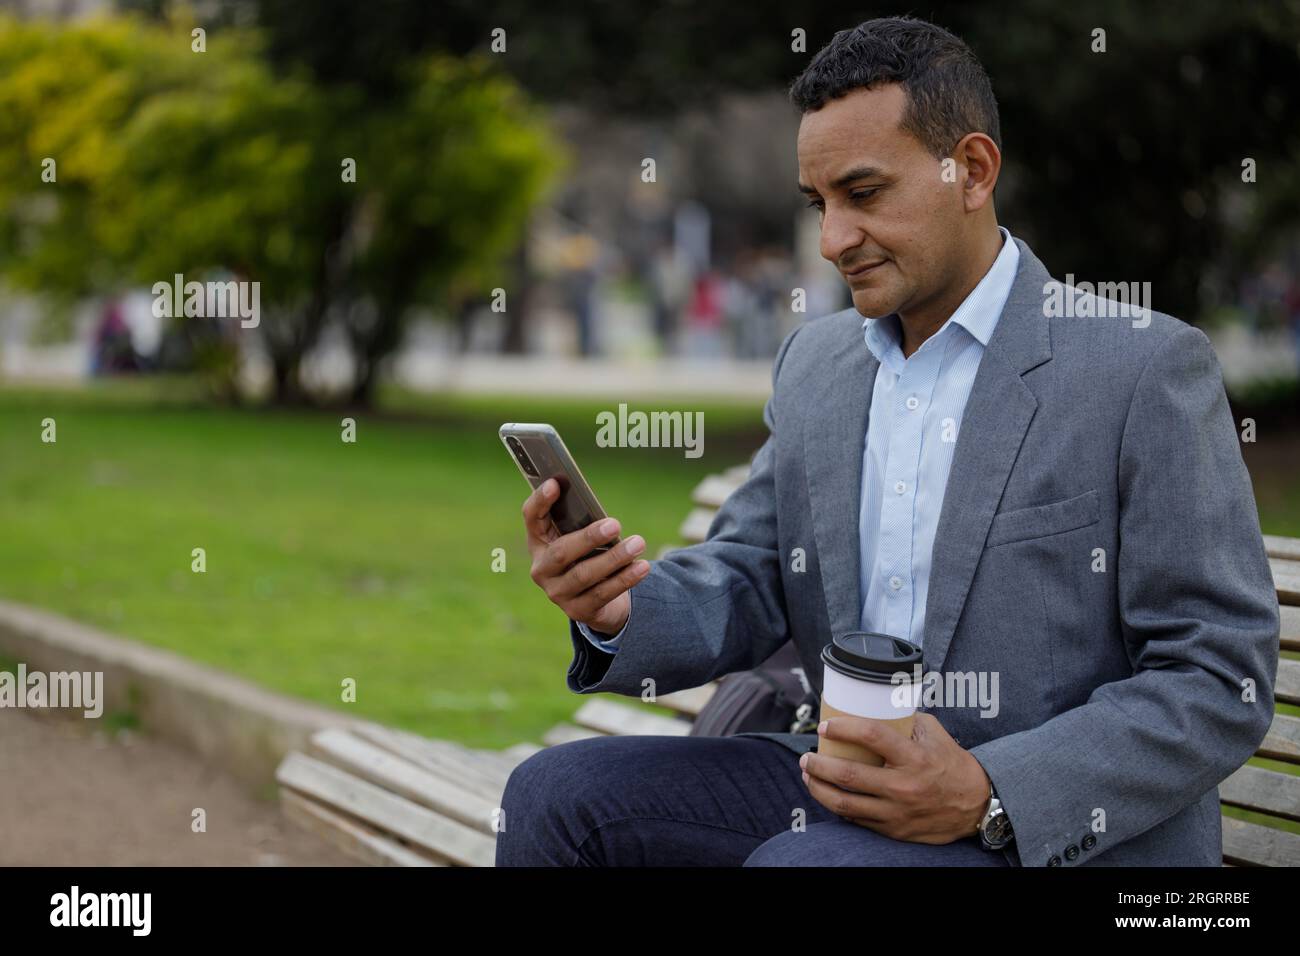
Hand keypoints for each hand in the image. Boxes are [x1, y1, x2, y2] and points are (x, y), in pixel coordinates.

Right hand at [523, 478, 649, 634]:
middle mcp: (541, 568)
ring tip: (638, 543)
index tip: (555, 483)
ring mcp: (557, 592)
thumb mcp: (583, 538)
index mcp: (539, 541)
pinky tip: (641, 567)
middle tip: (615, 524)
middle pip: (561, 552)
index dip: (540, 500)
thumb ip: (584, 524)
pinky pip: (602, 594)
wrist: (596, 601)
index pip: (532, 517)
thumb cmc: (589, 556)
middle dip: (589, 537)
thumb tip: (603, 515)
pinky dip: (624, 579)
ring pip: (584, 575)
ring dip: (614, 558)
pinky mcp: (577, 611)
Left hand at [799, 712, 990, 843]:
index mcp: (914, 757)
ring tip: (808, 776)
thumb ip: (906, 719)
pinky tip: (828, 795)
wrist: (975, 804)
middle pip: (849, 775)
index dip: (844, 728)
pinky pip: (857, 820)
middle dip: (819, 764)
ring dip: (819, 789)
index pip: (872, 736)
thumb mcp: (934, 733)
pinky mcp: (894, 830)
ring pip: (845, 803)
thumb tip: (876, 703)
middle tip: (807, 756)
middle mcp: (904, 786)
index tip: (826, 726)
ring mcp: (897, 811)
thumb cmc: (951, 764)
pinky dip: (838, 807)